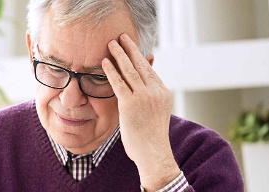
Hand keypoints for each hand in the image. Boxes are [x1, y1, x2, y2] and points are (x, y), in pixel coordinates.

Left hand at [102, 33, 179, 190]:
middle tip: (122, 37)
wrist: (153, 153)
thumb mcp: (155, 115)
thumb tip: (141, 93)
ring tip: (111, 44)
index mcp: (163, 93)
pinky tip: (104, 62)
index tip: (133, 48)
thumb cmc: (151, 139)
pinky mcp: (130, 104)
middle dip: (130, 49)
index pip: (150, 71)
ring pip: (129, 70)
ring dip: (119, 55)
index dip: (141, 58)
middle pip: (141, 65)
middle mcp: (155, 92)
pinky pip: (118, 82)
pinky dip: (110, 71)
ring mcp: (143, 97)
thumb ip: (149, 101)